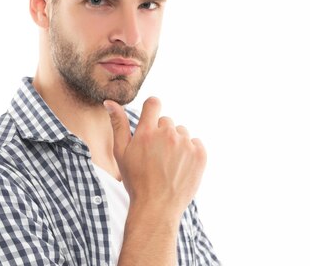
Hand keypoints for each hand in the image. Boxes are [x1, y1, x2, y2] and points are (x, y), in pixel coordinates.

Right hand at [104, 97, 206, 216]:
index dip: (151, 110)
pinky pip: (195, 143)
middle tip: (156, 155)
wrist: (157, 207)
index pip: (153, 103)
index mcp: (146, 132)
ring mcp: (185, 144)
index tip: (150, 123)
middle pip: (167, 121)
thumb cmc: (136, 180)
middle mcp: (167, 134)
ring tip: (168, 163)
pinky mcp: (200, 154)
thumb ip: (118, 124)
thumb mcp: (121, 153)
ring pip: (181, 133)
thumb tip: (109, 102)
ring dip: (176, 142)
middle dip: (161, 133)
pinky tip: (180, 167)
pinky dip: (190, 152)